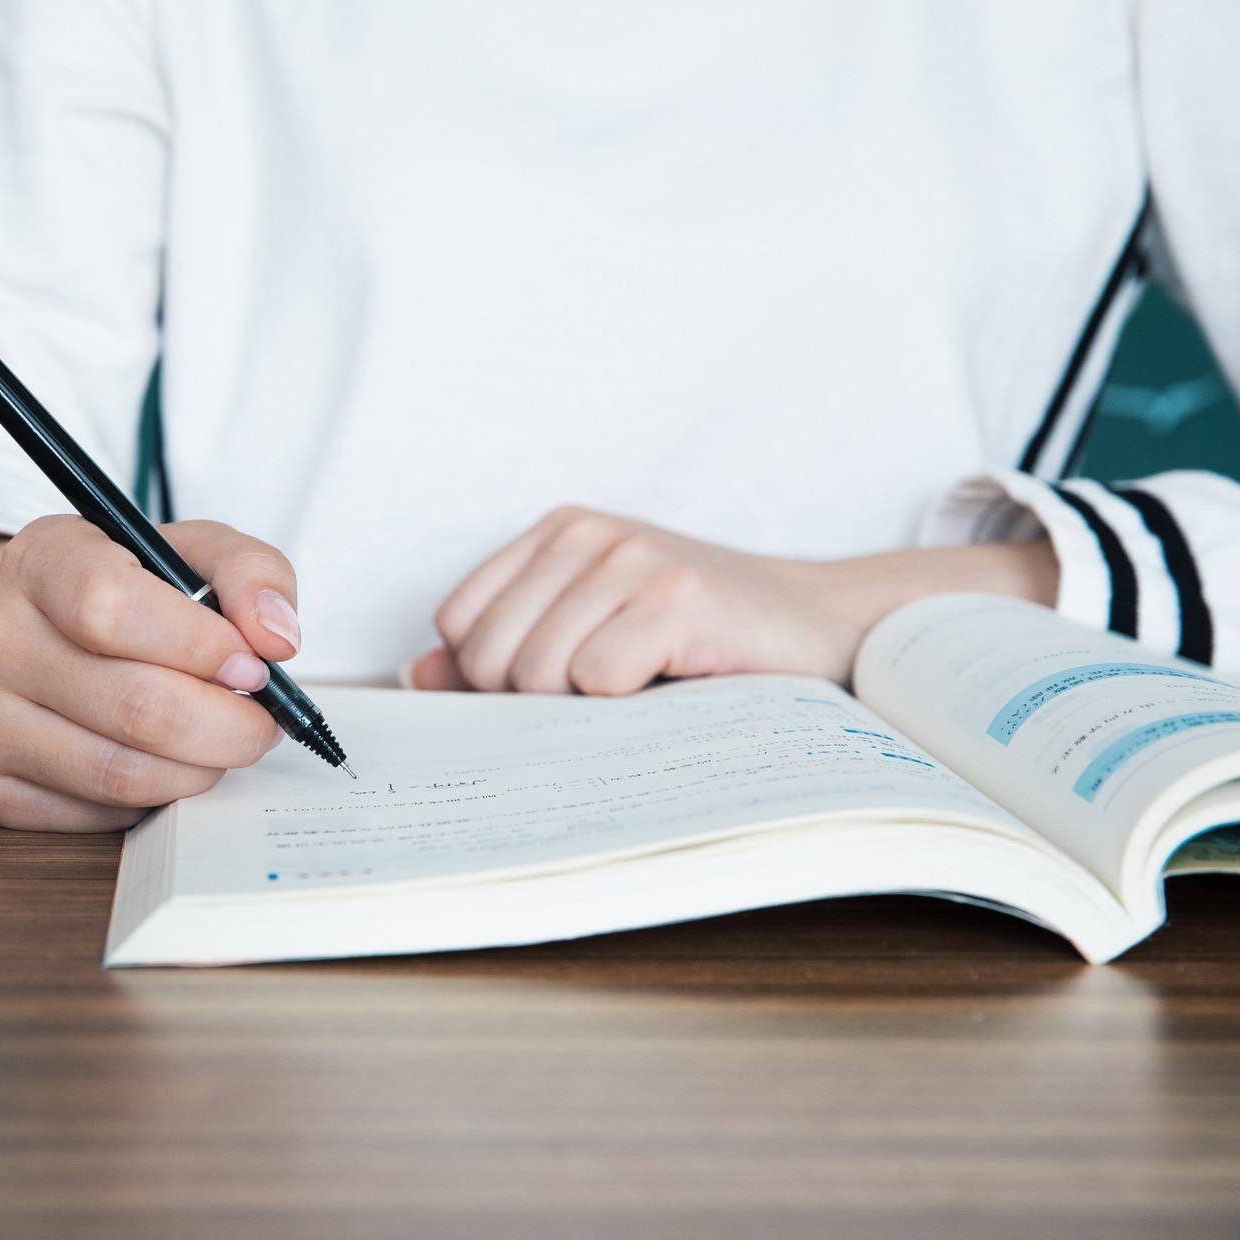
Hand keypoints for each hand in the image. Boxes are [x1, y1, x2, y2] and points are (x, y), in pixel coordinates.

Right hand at [0, 516, 302, 830]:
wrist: (23, 635)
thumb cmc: (124, 594)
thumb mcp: (190, 554)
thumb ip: (251, 573)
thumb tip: (277, 640)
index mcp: (42, 556)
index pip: (112, 609)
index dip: (201, 648)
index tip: (253, 667)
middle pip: (135, 706)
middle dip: (228, 727)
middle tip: (259, 724)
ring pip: (122, 773)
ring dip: (198, 769)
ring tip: (219, 744)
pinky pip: (96, 811)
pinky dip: (150, 798)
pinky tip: (158, 764)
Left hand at [409, 505, 1058, 694]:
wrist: (825, 634)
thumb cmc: (701, 647)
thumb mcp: (588, 640)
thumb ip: (498, 654)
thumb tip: (414, 678)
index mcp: (555, 533)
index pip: (459, 627)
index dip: (495, 679)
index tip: (565, 682)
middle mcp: (586, 532)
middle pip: (489, 659)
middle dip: (538, 702)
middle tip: (615, 690)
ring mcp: (631, 557)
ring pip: (537, 674)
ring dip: (590, 707)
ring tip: (648, 684)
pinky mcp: (674, 594)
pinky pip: (598, 682)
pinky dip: (633, 706)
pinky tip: (678, 681)